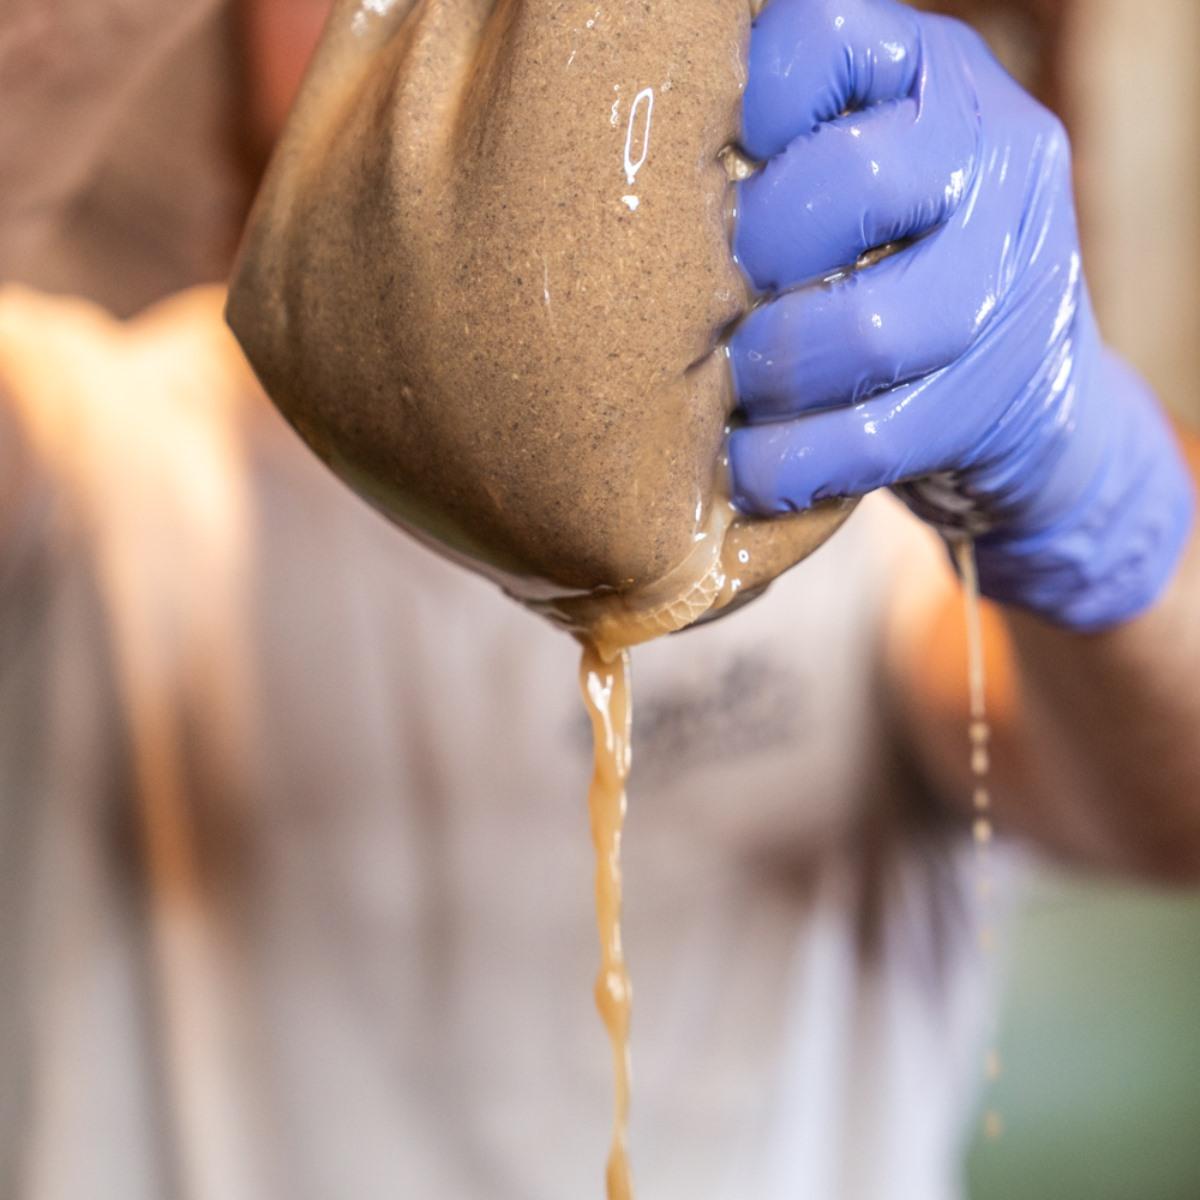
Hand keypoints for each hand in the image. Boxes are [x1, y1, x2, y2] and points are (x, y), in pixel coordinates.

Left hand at [728, 0, 1194, 631]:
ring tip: (724, 394)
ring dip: (770, 375)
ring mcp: (1013, 273)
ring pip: (867, 330)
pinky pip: (876, 438)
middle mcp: (991, 150)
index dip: (734, 115)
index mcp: (929, 74)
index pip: (817, 42)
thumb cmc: (889, 271)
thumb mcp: (852, 182)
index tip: (693, 182)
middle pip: (849, 186)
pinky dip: (792, 463)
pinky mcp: (1002, 393)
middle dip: (754, 261)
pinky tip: (751, 468)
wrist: (1026, 398)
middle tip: (706, 304)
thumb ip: (780, 153)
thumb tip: (638, 160)